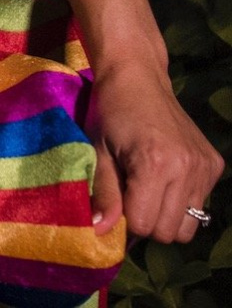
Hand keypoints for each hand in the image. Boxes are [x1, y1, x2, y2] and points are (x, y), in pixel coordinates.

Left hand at [87, 57, 224, 240]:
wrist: (138, 77)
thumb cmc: (109, 112)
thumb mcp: (97, 152)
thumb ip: (103, 195)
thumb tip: (99, 232)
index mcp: (155, 165)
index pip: (145, 225)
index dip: (126, 220)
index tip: (116, 202)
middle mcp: (187, 169)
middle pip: (169, 231)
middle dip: (147, 222)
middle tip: (131, 197)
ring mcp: (205, 167)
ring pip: (189, 225)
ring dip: (167, 216)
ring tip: (148, 190)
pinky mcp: (214, 164)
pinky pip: (201, 203)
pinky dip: (182, 200)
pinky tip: (166, 177)